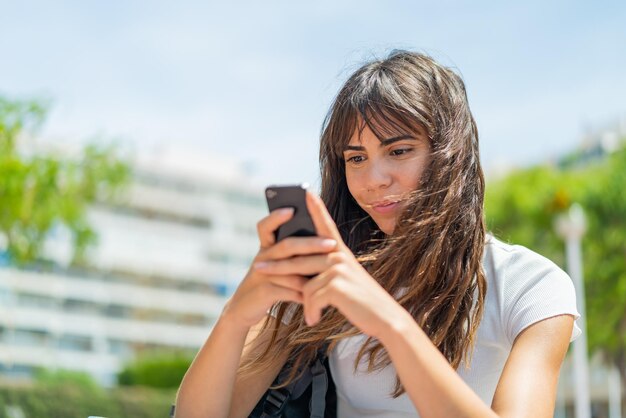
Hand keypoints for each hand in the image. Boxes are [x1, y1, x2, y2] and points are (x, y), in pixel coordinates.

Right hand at [221, 207, 337, 330]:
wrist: (244, 308)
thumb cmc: (268, 282)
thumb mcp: (277, 265)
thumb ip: (293, 254)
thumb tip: (324, 240)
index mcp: (266, 247)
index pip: (266, 226)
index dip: (276, 217)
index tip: (292, 209)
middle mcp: (262, 257)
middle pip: (286, 246)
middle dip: (311, 244)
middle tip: (332, 244)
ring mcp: (261, 274)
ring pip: (289, 269)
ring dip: (310, 273)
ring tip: (330, 274)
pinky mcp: (263, 292)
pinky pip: (287, 290)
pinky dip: (303, 294)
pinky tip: (316, 296)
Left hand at [254, 192, 405, 338]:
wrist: (385, 319)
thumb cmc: (363, 302)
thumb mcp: (345, 281)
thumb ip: (326, 272)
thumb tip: (300, 272)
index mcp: (341, 252)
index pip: (326, 224)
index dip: (316, 207)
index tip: (306, 192)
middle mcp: (339, 255)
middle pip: (299, 256)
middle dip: (277, 265)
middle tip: (258, 267)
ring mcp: (337, 268)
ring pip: (303, 282)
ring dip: (303, 302)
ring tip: (308, 314)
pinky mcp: (335, 285)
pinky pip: (310, 298)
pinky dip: (311, 312)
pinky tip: (315, 320)